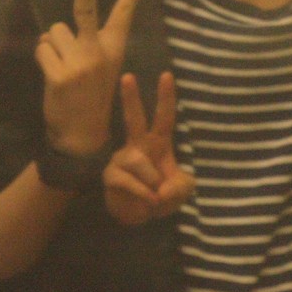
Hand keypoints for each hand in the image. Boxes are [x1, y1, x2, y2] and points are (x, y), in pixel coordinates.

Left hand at [35, 0, 148, 155]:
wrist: (82, 137)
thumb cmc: (89, 96)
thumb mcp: (100, 68)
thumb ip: (85, 44)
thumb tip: (54, 30)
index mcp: (113, 49)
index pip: (125, 13)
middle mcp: (98, 52)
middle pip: (86, 10)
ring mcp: (79, 63)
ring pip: (53, 32)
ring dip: (52, 46)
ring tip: (63, 68)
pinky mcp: (59, 75)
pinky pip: (42, 50)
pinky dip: (43, 59)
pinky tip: (53, 78)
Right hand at [104, 72, 194, 226]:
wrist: (138, 216)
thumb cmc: (160, 195)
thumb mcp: (180, 192)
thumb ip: (179, 188)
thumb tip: (160, 190)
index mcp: (157, 143)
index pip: (164, 117)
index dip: (166, 97)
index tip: (166, 75)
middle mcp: (138, 145)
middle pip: (134, 117)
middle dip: (130, 97)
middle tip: (128, 76)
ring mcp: (122, 158)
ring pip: (139, 162)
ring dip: (152, 183)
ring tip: (154, 196)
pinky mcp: (111, 174)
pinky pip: (129, 180)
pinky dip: (142, 194)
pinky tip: (148, 202)